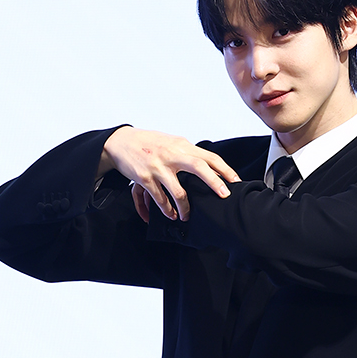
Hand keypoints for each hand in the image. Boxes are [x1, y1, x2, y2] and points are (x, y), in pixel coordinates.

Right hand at [100, 127, 239, 221]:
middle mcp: (171, 155)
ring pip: (178, 191)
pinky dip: (166, 209)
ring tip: (186, 216)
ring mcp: (158, 166)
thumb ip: (189, 154)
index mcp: (182, 146)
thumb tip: (210, 167)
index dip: (224, 169)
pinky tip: (170, 214)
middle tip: (224, 196)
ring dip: (185, 207)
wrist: (121, 142)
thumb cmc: (150, 143)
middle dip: (213, 182)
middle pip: (198, 167)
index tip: (236, 181)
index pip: (208, 156)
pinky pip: (159, 198)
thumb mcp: (172, 143)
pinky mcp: (144, 177)